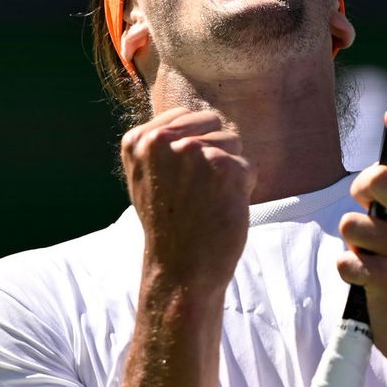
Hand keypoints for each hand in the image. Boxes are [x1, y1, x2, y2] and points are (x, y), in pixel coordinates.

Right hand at [121, 108, 254, 293]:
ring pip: (233, 142)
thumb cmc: (168, 224)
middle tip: (196, 192)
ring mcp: (194, 152)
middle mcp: (163, 140)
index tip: (181, 179)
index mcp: (138, 140)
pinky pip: (248, 165)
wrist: (181, 269)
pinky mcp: (225, 167)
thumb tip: (198, 118)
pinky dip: (243, 188)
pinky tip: (222, 208)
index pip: (185, 116)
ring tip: (207, 200)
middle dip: (214, 152)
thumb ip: (163, 144)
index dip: (194, 145)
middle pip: (213, 123)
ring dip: (229, 170)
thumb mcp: (147, 177)